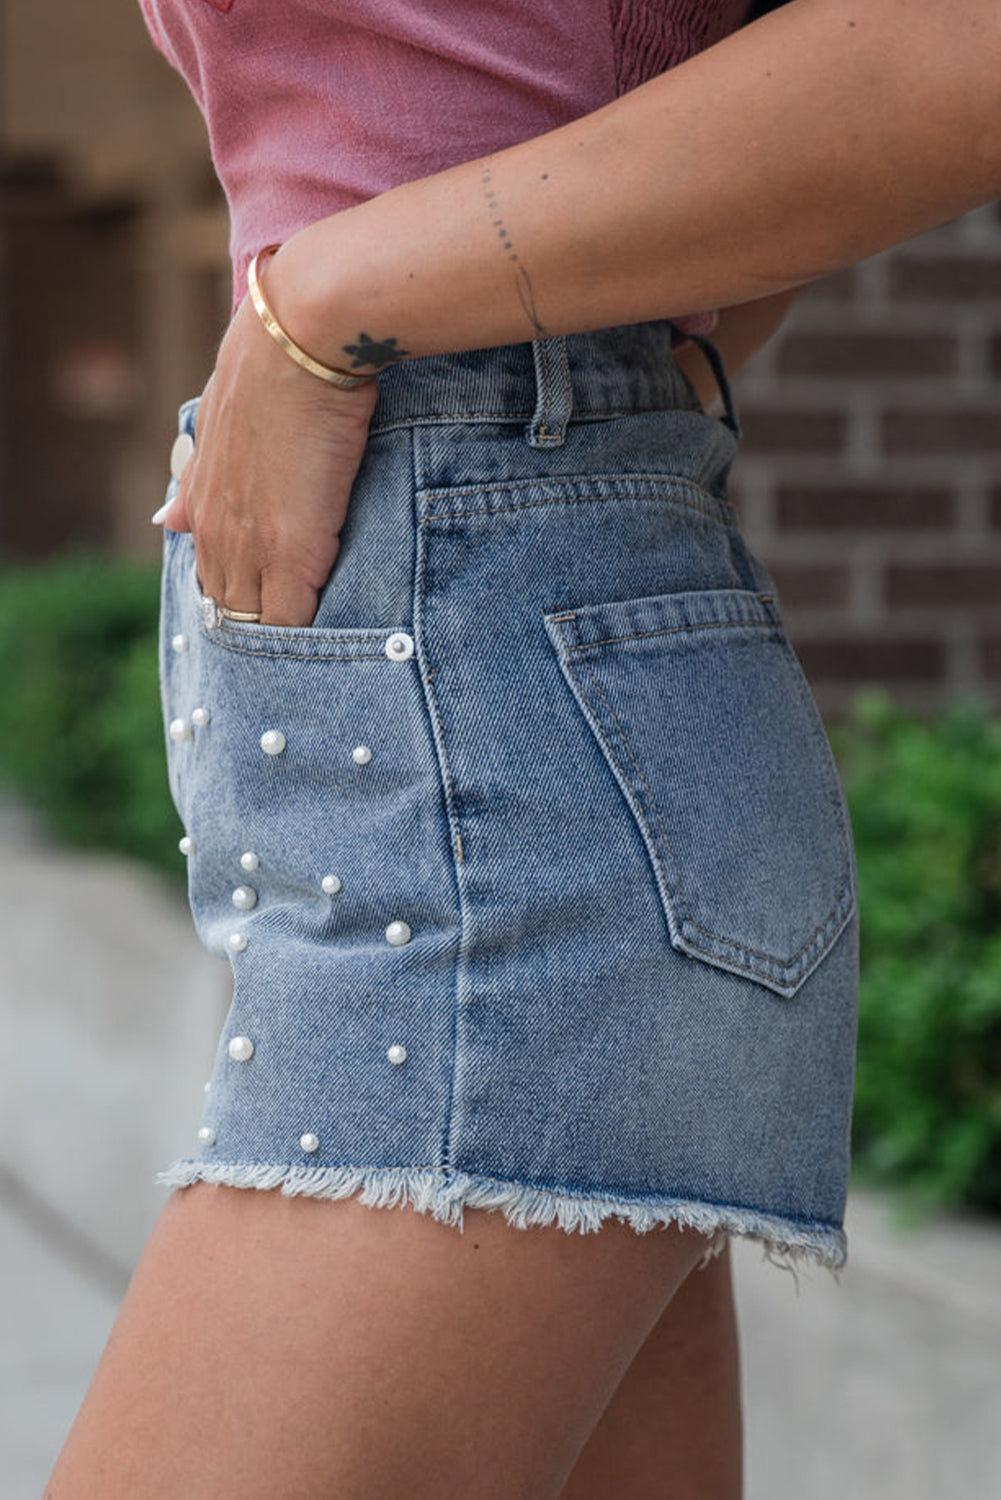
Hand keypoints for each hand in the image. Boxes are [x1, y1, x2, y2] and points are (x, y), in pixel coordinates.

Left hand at [157, 283, 377, 626]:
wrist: (301, 343)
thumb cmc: (272, 366)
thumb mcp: (217, 420)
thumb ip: (197, 477)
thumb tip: (169, 519)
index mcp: (203, 503)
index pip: (215, 579)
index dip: (244, 600)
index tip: (271, 612)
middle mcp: (217, 531)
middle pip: (230, 610)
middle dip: (259, 628)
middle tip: (294, 648)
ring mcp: (251, 546)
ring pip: (258, 622)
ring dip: (283, 637)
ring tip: (313, 656)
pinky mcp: (292, 555)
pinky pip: (296, 620)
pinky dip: (314, 637)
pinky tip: (339, 645)